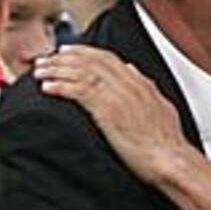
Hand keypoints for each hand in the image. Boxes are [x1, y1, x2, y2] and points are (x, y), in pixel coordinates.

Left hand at [34, 45, 188, 183]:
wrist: (170, 158)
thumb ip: (145, 87)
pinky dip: (61, 86)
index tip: (68, 51)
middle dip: (66, 57)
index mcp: (140, 82)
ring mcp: (118, 96)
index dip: (85, 52)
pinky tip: (48, 88)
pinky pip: (80, 91)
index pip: (108, 58)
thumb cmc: (166, 141)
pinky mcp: (108, 111)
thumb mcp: (160, 106)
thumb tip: (133, 71)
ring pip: (83, 72)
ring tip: (41, 71)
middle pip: (92, 60)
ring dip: (58, 69)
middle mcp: (128, 83)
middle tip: (47, 58)